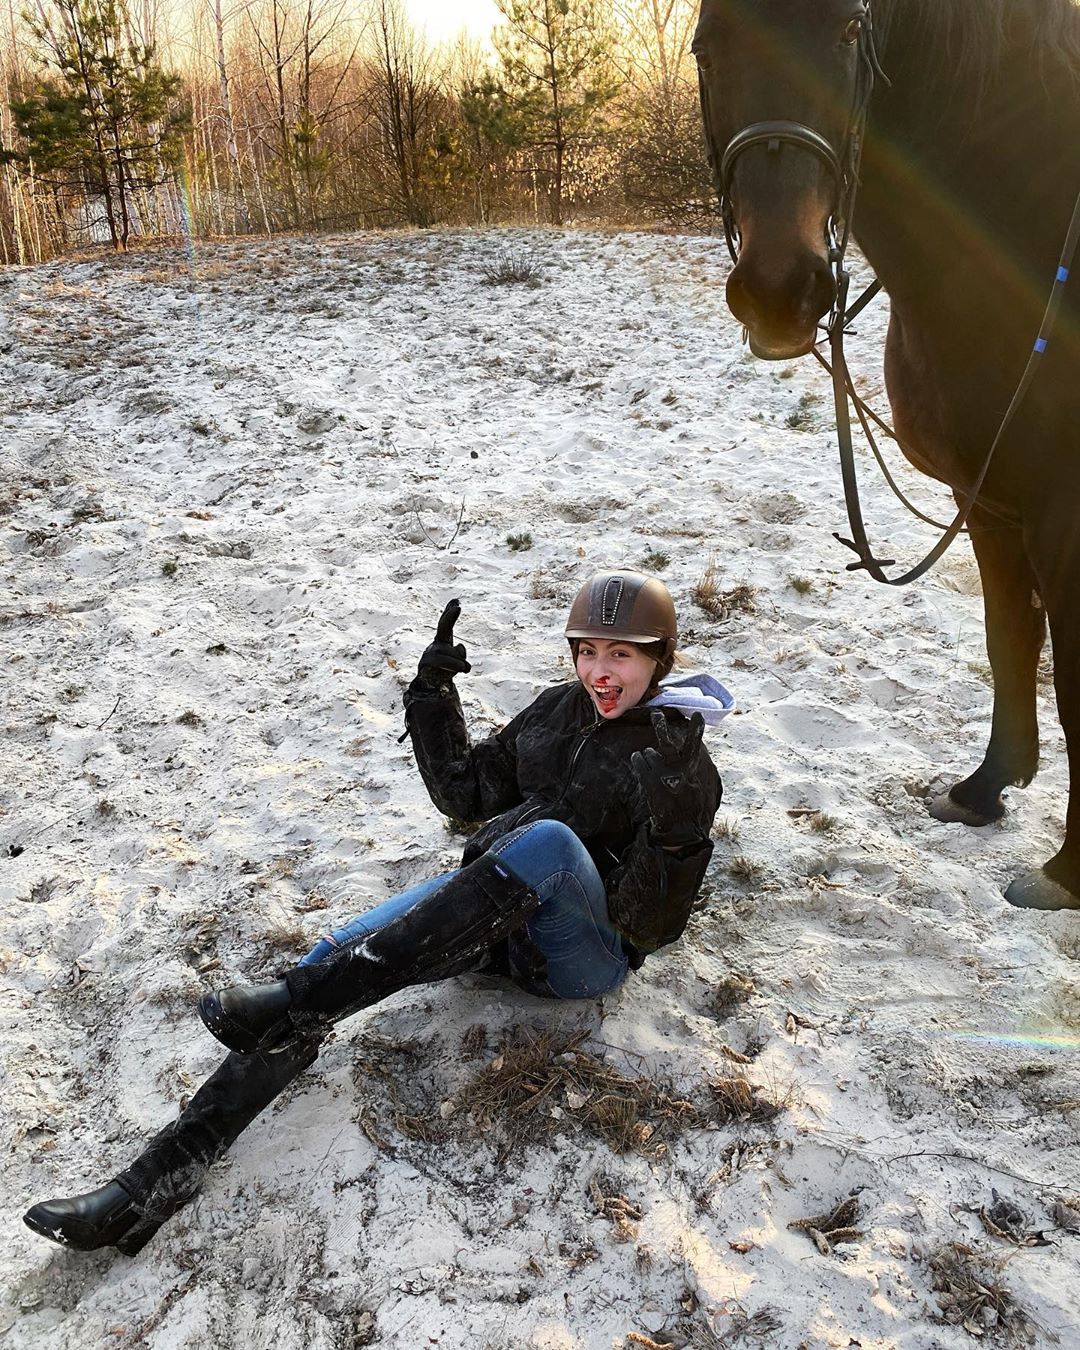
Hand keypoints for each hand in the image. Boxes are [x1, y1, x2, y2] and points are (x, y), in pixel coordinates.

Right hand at [417, 598, 471, 679]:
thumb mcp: (457, 662)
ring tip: (464, 669)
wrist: (430, 687)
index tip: (456, 601)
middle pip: (443, 627)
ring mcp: (429, 652)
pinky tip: (461, 669)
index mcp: (443, 642)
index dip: (449, 614)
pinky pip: (442, 661)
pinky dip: (454, 665)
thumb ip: (460, 654)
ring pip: (450, 651)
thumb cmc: (445, 672)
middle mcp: (436, 644)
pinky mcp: (425, 662)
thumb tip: (458, 646)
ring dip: (459, 662)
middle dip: (449, 617)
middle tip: (458, 607)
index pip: (446, 626)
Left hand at [631, 711, 705, 844]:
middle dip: (661, 726)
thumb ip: (688, 769)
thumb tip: (682, 756)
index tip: (696, 715)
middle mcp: (675, 770)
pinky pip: (639, 762)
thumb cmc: (687, 804)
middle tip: (655, 714)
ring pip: (649, 752)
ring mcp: (661, 775)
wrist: (678, 828)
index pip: (693, 745)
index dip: (695, 729)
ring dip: (649, 756)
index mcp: (690, 769)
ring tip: (655, 769)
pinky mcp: (649, 783)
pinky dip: (638, 760)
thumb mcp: (693, 785)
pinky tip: (640, 762)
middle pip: (667, 743)